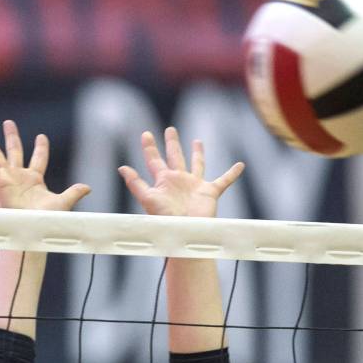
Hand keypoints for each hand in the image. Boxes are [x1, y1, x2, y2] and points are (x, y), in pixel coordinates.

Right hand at [0, 120, 89, 210]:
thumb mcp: (63, 202)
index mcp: (35, 179)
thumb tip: (88, 187)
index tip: (41, 136)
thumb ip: (74, 192)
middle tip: (8, 122)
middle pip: (14, 150)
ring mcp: (7, 178)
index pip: (39, 159)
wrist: (33, 227)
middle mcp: (19, 176)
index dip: (40, 148)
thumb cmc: (47, 219)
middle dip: (11, 136)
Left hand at [119, 126, 243, 217]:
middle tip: (170, 130)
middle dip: (172, 143)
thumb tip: (122, 168)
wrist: (186, 232)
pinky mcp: (209, 192)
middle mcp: (179, 181)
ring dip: (197, 153)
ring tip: (197, 141)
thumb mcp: (148, 199)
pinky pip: (223, 181)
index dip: (150, 147)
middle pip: (175, 156)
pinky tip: (240, 166)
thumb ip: (136, 183)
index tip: (146, 134)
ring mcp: (195, 186)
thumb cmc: (166, 219)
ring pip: (197, 164)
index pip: (155, 160)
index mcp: (164, 181)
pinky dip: (232, 174)